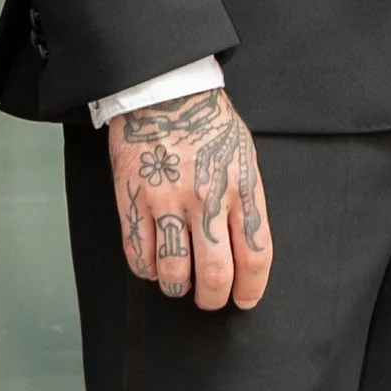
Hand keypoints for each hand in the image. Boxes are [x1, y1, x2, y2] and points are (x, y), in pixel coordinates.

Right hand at [109, 85, 272, 308]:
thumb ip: (247, 202)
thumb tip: (248, 250)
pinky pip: (138, 255)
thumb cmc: (209, 123)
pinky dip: (147, 270)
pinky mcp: (134, 200)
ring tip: (180, 284)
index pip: (255, 255)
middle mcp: (207, 198)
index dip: (251, 287)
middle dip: (213, 298)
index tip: (245, 299)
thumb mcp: (244, 157)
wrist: (165, 90)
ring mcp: (168, 200)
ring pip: (174, 272)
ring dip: (178, 288)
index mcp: (241, 187)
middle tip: (210, 299)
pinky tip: (153, 265)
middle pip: (215, 273)